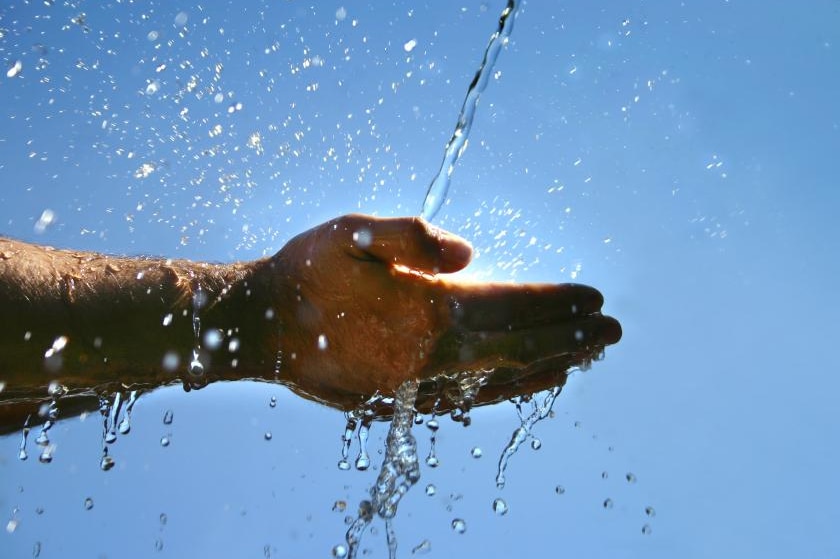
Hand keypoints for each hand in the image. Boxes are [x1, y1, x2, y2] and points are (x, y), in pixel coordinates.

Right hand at [261, 214, 620, 405]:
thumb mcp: (351, 233)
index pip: (510, 307)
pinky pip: (471, 400)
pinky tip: (528, 381)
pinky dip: (509, 390)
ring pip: (500, 381)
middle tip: (613, 331)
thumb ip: (411, 237)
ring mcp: (418, 386)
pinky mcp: (402, 402)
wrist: (259, 328)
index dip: (556, 302)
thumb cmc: (305, 272)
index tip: (596, 296)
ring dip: (548, 365)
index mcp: (424, 312)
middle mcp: (430, 357)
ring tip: (585, 356)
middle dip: (569, 338)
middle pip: (517, 349)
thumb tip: (469, 254)